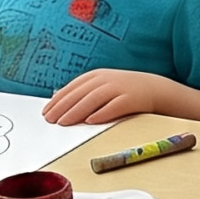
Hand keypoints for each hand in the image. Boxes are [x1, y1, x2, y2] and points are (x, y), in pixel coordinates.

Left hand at [41, 69, 163, 124]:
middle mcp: (106, 79)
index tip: (46, 112)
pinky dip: (103, 113)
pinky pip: (115, 106)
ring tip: (64, 123)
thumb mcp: (100, 86)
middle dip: (63, 107)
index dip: (58, 100)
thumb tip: (56, 100)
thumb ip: (81, 92)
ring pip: (94, 99)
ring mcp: (119, 88)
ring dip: (77, 111)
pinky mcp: (131, 98)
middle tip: (50, 120)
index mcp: (96, 75)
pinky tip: (91, 121)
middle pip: (80, 93)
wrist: (153, 88)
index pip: (72, 87)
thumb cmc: (122, 90)